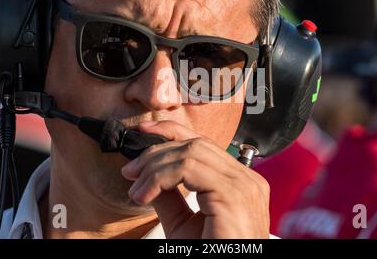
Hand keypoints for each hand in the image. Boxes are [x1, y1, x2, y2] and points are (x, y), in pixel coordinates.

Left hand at [121, 120, 269, 238]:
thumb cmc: (210, 257)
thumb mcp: (182, 224)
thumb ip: (170, 196)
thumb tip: (150, 174)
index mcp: (238, 182)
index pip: (204, 143)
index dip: (172, 131)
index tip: (143, 133)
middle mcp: (246, 179)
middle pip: (196, 144)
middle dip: (156, 153)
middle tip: (131, 172)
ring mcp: (243, 185)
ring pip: (191, 153)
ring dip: (155, 166)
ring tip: (137, 189)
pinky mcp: (233, 195)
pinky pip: (189, 169)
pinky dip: (160, 177)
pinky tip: (146, 193)